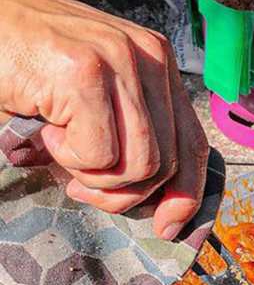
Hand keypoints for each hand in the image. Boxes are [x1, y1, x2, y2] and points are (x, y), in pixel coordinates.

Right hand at [0, 0, 208, 239]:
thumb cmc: (29, 65)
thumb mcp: (96, 98)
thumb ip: (132, 134)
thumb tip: (161, 201)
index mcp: (159, 62)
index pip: (194, 143)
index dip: (187, 195)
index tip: (168, 228)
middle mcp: (150, 56)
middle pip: (168, 164)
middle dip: (124, 193)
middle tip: (81, 184)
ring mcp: (120, 61)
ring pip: (140, 166)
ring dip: (94, 174)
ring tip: (61, 145)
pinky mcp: (85, 74)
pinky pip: (100, 156)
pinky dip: (68, 157)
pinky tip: (47, 128)